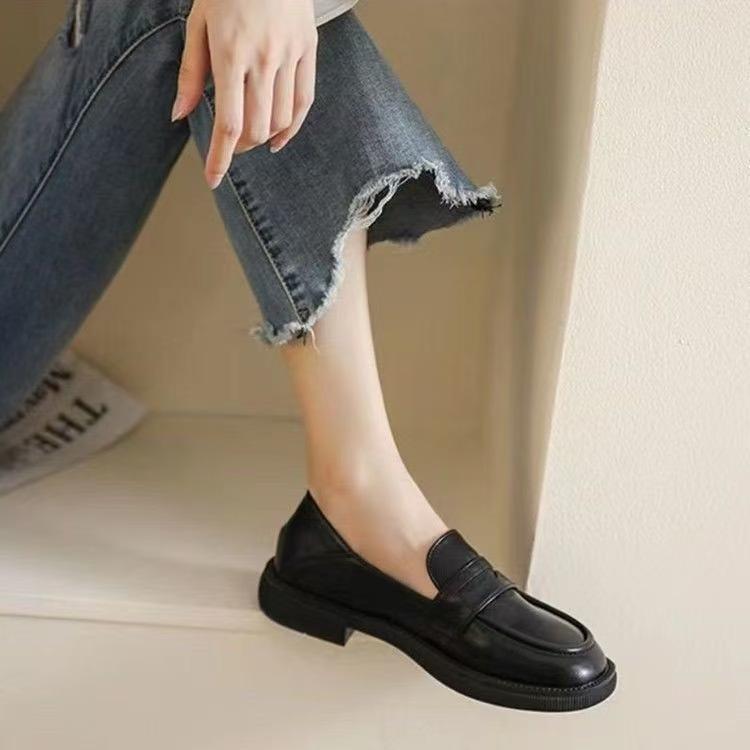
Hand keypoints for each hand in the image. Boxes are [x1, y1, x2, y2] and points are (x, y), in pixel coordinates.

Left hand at [172, 0, 317, 188]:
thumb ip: (191, 73)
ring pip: (281, 120)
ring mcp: (290, 56)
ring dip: (263, 137)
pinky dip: (292, 127)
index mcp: (231, 53)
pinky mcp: (308, 51)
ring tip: (252, 137)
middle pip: (257, 128)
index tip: (213, 178)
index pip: (229, 123)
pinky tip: (279, 137)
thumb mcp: (198, 23)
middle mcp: (264, 59)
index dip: (220, 157)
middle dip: (241, 147)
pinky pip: (304, 102)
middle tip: (230, 145)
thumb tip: (180, 114)